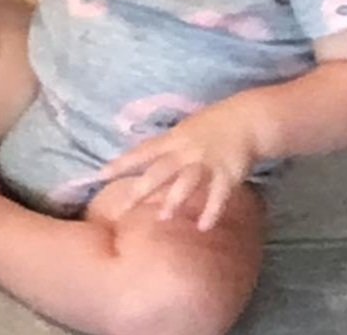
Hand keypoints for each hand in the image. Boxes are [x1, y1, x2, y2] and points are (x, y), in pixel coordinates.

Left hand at [99, 99, 261, 231]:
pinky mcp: (228, 174)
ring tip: (162, 217)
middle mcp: (186, 151)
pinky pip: (219, 195)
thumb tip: (142, 158)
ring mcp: (207, 162)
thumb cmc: (212, 125)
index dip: (121, 163)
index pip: (141, 152)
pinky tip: (204, 227)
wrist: (247, 119)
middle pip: (160, 170)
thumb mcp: (184, 130)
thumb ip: (166, 146)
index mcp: (173, 139)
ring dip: (174, 199)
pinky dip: (212, 211)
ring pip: (187, 182)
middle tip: (123, 208)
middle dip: (141, 189)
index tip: (99, 175)